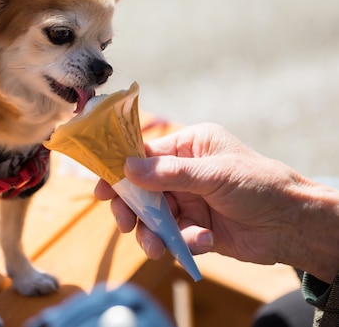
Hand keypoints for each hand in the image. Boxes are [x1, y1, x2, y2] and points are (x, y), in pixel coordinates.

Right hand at [94, 123, 312, 266]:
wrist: (292, 225)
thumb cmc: (259, 184)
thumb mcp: (214, 174)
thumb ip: (169, 173)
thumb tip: (127, 168)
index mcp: (189, 147)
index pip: (144, 154)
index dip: (120, 170)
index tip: (102, 189)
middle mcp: (184, 172)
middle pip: (141, 189)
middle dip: (131, 208)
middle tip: (125, 223)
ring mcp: (188, 201)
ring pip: (153, 217)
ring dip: (152, 233)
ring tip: (157, 247)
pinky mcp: (194, 228)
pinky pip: (172, 236)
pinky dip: (182, 243)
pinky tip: (203, 241)